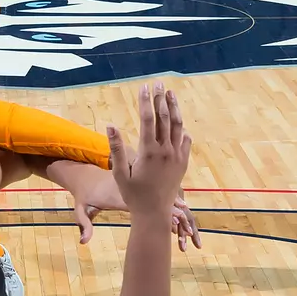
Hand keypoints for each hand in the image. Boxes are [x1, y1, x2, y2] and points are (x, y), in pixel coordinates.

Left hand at [65, 166, 201, 251]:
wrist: (88, 175)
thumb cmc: (87, 194)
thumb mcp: (81, 207)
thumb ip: (83, 223)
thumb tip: (83, 242)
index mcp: (129, 195)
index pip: (153, 203)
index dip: (168, 214)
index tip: (178, 228)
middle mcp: (143, 189)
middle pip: (171, 203)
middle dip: (185, 222)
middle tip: (193, 241)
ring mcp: (148, 189)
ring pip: (175, 204)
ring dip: (187, 222)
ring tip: (195, 244)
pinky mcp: (149, 191)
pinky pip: (171, 203)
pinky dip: (181, 217)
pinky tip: (188, 234)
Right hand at [108, 82, 192, 219]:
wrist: (155, 213)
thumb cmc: (133, 194)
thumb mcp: (119, 172)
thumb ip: (116, 148)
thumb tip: (111, 125)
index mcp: (148, 151)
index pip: (147, 119)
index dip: (145, 101)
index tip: (144, 87)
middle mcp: (166, 150)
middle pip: (164, 117)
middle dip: (160, 98)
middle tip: (158, 83)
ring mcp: (177, 156)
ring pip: (178, 126)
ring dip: (174, 108)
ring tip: (170, 94)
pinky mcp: (183, 162)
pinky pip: (186, 141)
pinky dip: (182, 129)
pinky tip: (179, 122)